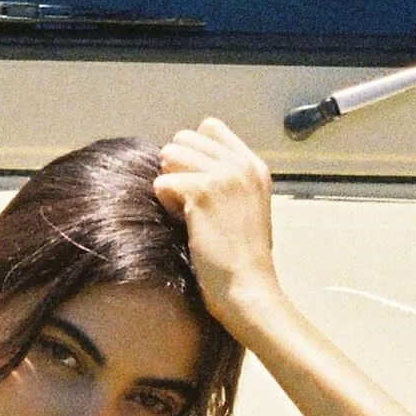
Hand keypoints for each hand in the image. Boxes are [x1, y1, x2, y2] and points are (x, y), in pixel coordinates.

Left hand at [153, 119, 281, 340]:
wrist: (248, 288)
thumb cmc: (241, 258)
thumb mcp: (245, 207)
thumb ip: (226, 180)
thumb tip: (184, 160)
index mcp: (254, 166)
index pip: (210, 127)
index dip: (194, 154)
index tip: (202, 188)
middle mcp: (241, 164)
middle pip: (184, 137)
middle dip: (178, 167)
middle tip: (190, 203)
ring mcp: (223, 176)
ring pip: (170, 154)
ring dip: (170, 184)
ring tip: (186, 213)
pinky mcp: (202, 192)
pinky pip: (162, 182)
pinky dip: (165, 204)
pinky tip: (183, 224)